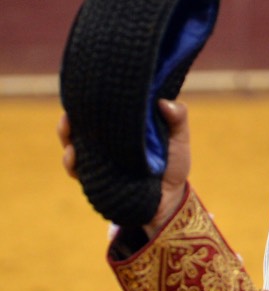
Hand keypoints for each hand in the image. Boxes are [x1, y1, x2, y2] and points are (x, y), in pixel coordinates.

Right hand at [58, 99, 190, 237]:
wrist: (170, 199)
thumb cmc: (174, 164)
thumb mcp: (179, 139)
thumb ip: (178, 119)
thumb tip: (164, 102)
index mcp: (126, 126)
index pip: (104, 109)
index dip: (92, 99)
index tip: (87, 90)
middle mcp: (108, 140)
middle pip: (81, 124)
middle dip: (71, 117)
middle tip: (70, 113)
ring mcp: (100, 158)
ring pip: (73, 144)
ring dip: (67, 136)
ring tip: (68, 130)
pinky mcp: (96, 177)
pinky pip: (77, 169)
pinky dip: (71, 162)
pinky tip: (73, 156)